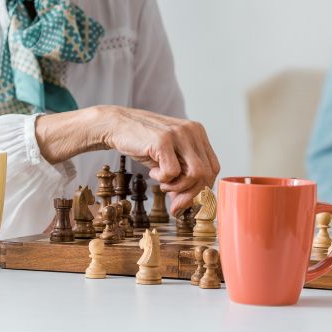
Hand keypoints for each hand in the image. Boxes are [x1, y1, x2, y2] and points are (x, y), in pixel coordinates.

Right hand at [93, 106, 220, 214]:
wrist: (117, 125)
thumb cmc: (143, 144)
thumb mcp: (168, 159)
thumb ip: (182, 176)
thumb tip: (187, 204)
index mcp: (198, 133)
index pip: (213, 167)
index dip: (202, 189)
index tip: (186, 201)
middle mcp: (193, 131)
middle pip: (207, 173)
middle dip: (191, 195)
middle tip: (175, 205)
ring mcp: (179, 134)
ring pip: (195, 174)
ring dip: (178, 187)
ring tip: (162, 183)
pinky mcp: (163, 140)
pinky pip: (173, 172)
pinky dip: (162, 179)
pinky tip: (152, 172)